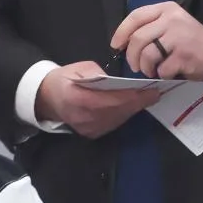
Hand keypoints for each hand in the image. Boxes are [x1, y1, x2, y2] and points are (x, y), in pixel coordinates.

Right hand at [34, 61, 159, 138]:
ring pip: (118, 119)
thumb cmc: (64, 80)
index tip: (149, 91)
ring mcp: (88, 129)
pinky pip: (114, 123)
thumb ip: (97, 73)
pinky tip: (133, 105)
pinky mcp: (92, 134)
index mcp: (77, 98)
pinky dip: (125, 114)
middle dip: (138, 102)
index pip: (110, 100)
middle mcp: (83, 117)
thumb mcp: (78, 68)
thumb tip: (116, 81)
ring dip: (134, 108)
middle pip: (118, 111)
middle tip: (155, 93)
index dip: (131, 96)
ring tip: (148, 97)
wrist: (47, 99)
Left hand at [111, 2, 202, 81]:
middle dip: (132, 56)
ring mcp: (178, 37)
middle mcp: (172, 19)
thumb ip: (151, 27)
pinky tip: (169, 72)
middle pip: (138, 38)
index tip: (116, 45)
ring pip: (147, 55)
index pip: (136, 16)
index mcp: (167, 9)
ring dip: (145, 67)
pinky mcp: (183, 56)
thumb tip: (123, 41)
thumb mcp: (172, 23)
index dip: (121, 32)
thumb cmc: (190, 39)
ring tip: (152, 70)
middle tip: (135, 66)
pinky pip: (161, 69)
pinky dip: (162, 74)